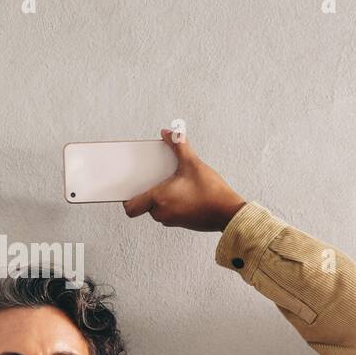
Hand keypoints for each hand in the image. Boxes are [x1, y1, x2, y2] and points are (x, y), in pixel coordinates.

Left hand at [122, 130, 246, 231]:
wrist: (228, 213)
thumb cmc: (211, 192)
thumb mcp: (193, 163)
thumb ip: (179, 145)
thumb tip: (169, 132)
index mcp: (158, 199)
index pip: (130, 207)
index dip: (127, 198)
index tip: (131, 186)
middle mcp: (161, 213)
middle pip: (143, 204)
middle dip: (148, 191)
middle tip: (156, 177)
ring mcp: (171, 220)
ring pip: (156, 208)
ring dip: (160, 197)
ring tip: (172, 182)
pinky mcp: (180, 223)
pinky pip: (168, 212)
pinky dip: (170, 202)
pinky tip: (182, 191)